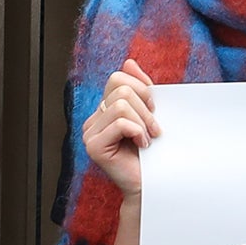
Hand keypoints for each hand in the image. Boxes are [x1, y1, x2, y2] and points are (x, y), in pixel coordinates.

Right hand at [83, 59, 159, 201]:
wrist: (154, 182)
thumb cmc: (155, 151)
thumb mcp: (151, 114)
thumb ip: (141, 89)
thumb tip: (129, 62)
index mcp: (105, 109)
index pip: (118, 79)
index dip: (142, 90)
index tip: (154, 111)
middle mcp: (94, 119)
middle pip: (120, 90)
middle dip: (146, 108)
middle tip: (154, 129)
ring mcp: (90, 132)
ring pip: (120, 105)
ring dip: (144, 122)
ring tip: (148, 139)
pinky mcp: (93, 146)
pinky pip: (120, 123)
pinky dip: (138, 132)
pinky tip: (142, 146)